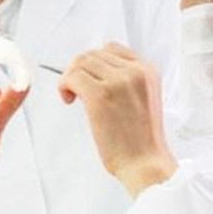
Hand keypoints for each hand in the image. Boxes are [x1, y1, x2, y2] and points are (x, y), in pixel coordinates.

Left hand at [58, 42, 176, 195]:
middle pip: (93, 54)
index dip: (95, 63)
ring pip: (81, 63)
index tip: (90, 79)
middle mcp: (134, 71)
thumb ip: (126, 81)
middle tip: (77, 90)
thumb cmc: (141, 140)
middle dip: (80, 70)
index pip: (112, 49)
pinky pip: (72, 77)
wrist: (145, 163)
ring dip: (70, 77)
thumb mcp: (144, 99)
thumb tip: (93, 72)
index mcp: (148, 71)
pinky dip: (64, 85)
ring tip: (73, 97)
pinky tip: (69, 100)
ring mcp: (118, 81)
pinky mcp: (100, 95)